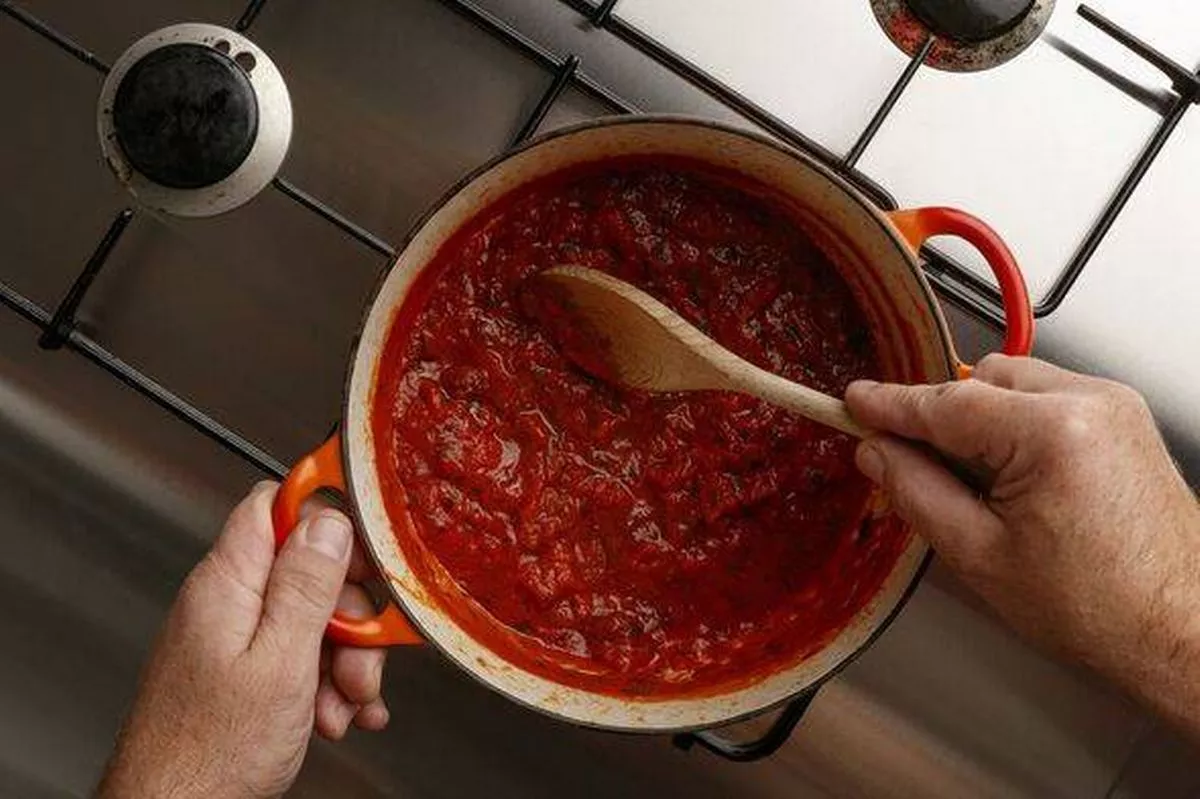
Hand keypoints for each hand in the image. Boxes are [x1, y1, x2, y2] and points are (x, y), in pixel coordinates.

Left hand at [96, 482, 389, 798]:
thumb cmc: (210, 755)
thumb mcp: (281, 662)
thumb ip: (306, 586)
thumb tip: (330, 521)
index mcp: (227, 584)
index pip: (276, 505)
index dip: (327, 515)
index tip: (369, 547)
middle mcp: (226, 602)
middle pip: (307, 570)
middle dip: (351, 615)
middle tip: (362, 661)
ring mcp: (232, 638)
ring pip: (310, 619)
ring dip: (344, 661)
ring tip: (345, 706)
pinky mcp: (240, 671)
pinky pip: (296, 656)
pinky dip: (325, 683)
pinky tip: (337, 714)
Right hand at [846, 355, 1199, 736]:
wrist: (1180, 631)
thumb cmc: (1100, 607)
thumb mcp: (978, 554)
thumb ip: (916, 491)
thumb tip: (877, 454)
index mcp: (1052, 432)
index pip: (946, 402)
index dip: (890, 404)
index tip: (855, 401)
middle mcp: (1090, 403)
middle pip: (980, 380)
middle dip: (942, 418)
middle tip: (911, 464)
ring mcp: (1114, 408)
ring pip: (1013, 384)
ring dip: (980, 421)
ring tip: (976, 486)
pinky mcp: (1123, 421)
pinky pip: (1047, 400)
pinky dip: (1016, 427)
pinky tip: (1011, 480)